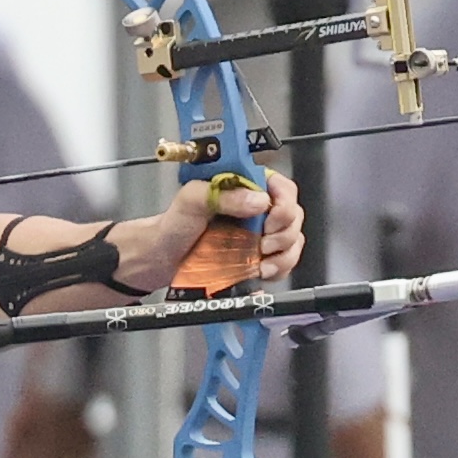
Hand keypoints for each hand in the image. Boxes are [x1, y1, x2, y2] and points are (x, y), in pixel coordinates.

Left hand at [154, 168, 304, 281]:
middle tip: (262, 244)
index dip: (284, 203)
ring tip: (261, 262)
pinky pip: (284, 262)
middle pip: (293, 215)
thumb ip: (223, 194)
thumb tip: (258, 200)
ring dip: (283, 254)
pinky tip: (261, 271)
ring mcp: (261, 233)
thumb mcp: (193, 200)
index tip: (270, 220)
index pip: (282, 187)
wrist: (164, 257)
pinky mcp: (259, 256)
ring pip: (293, 240)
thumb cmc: (175, 224)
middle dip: (284, 233)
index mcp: (245, 186)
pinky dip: (278, 269)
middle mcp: (257, 208)